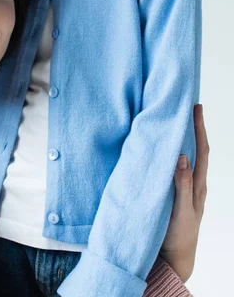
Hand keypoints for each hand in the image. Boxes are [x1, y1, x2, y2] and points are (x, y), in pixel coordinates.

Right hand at [160, 104, 208, 281]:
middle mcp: (193, 182)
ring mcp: (183, 187)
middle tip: (185, 106)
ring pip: (184, 156)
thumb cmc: (179, 235)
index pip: (201, 150)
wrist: (172, 257)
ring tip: (174, 120)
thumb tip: (182, 156)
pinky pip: (173, 166)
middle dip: (192, 127)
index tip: (196, 107)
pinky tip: (162, 146)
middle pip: (195, 148)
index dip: (199, 128)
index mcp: (198, 184)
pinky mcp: (172, 191)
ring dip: (182, 137)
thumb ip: (182, 185)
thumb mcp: (182, 211)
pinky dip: (171, 152)